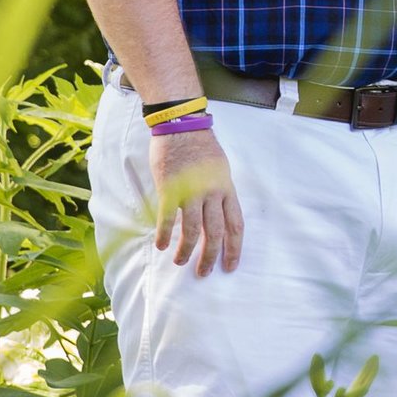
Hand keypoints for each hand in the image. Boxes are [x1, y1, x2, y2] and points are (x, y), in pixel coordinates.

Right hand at [146, 111, 241, 276]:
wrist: (180, 123)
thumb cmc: (201, 144)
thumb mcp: (221, 168)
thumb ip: (221, 192)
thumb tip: (220, 214)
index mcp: (226, 189)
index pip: (235, 225)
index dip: (234, 249)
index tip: (229, 266)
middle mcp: (211, 193)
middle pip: (215, 234)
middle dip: (210, 258)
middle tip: (203, 273)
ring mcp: (191, 191)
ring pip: (193, 231)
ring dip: (186, 251)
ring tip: (180, 262)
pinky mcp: (170, 189)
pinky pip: (168, 219)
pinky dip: (164, 235)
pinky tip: (161, 246)